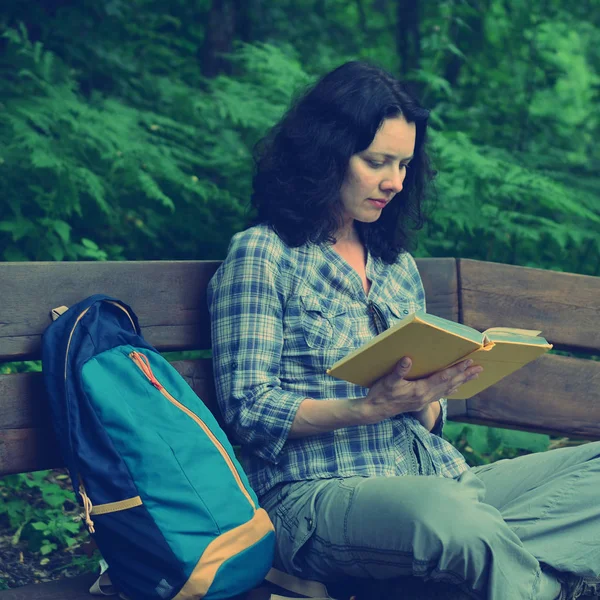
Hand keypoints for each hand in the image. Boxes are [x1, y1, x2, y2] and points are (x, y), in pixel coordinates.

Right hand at [360, 357, 482, 423]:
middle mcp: (426, 397)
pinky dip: (451, 389)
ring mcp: (425, 401)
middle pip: (450, 385)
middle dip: (465, 376)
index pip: (443, 378)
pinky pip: (442, 394)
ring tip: (473, 375)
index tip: (469, 362)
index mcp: (421, 391)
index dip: (456, 370)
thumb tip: (407, 359)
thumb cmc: (381, 394)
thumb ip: (399, 371)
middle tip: (479, 368)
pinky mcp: (422, 402)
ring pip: (448, 390)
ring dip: (461, 382)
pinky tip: (455, 387)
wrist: (376, 411)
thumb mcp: (388, 381)